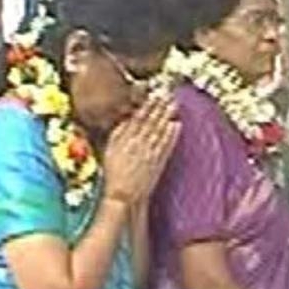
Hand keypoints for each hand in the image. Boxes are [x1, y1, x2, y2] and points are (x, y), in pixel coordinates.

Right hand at [103, 92, 180, 206]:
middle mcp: (138, 144)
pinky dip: (172, 134)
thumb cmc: (114, 173)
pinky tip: (177, 125)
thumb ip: (119, 133)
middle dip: (160, 106)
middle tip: (168, 94)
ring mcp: (149, 153)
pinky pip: (166, 145)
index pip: (138, 118)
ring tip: (174, 104)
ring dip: (167, 116)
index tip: (154, 94)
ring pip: (159, 130)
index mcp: (124, 139)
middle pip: (151, 121)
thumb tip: (127, 119)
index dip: (147, 105)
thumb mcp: (110, 149)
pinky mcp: (158, 162)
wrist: (123, 194)